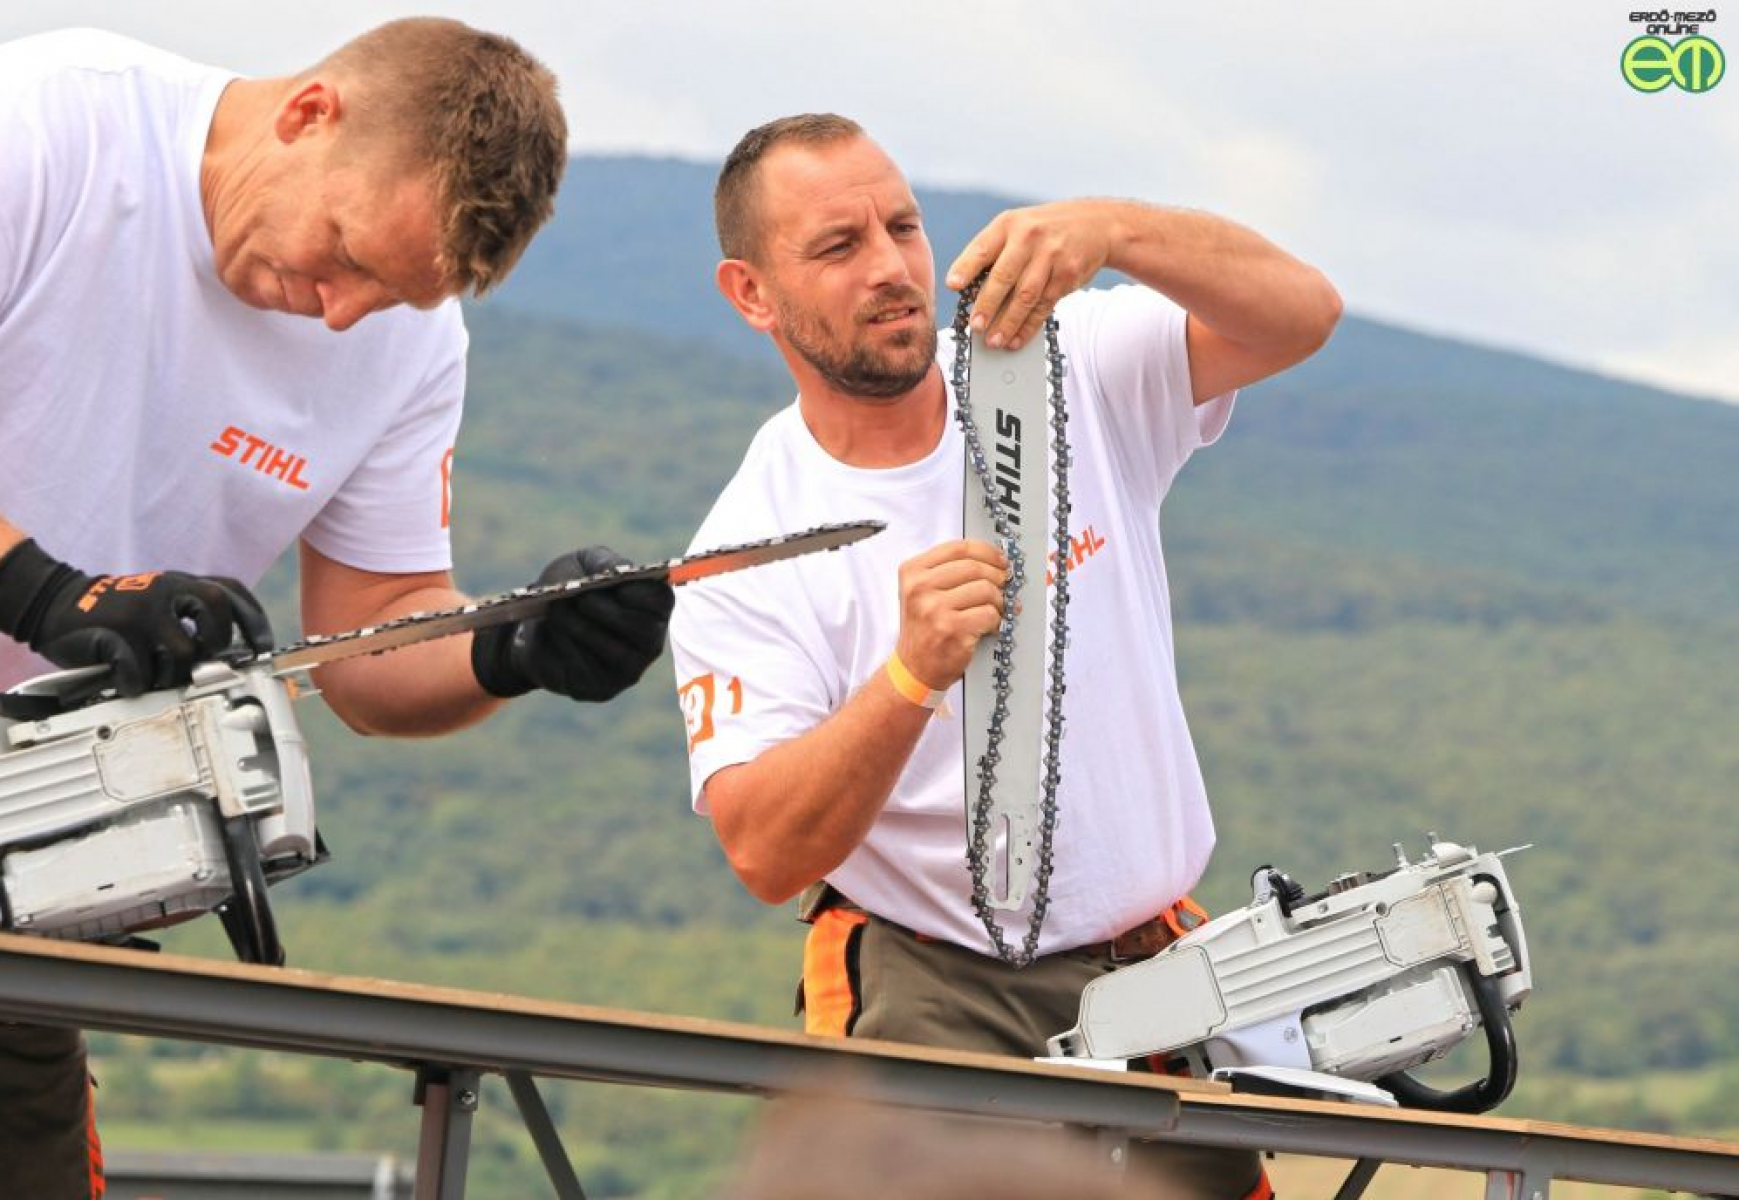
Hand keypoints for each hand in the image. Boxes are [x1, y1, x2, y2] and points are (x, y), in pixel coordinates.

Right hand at [0, 539, 273, 694]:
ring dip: (173, 674)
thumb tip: (234, 657)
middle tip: (201, 659)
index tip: (262, 646)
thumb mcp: (159, 602)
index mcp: (180, 582)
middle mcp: (164, 590)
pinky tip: (127, 679)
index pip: (230, 590)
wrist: (56, 604)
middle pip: (216, 609)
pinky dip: (136, 682)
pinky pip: (140, 670)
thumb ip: (192, 618)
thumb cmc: (117, 613)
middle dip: (217, 641)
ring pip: (183, 651)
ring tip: (154, 674)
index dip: (253, 619)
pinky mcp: (115, 633)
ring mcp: (140, 610)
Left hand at [471, 546, 674, 701]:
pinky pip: (588, 670)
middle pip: (644, 631)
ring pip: (614, 652)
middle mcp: (648, 643)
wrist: (535, 626)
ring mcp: (628, 671)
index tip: (615, 586)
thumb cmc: (568, 589)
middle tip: (581, 599)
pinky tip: (552, 633)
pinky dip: (567, 648)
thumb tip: (617, 571)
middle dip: (610, 613)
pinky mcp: (601, 689)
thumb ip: (602, 561)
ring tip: (557, 610)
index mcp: (651, 607)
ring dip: (582, 628)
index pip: (662, 601)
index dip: (641, 594)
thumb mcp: (582, 564)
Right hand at [893, 540, 1008, 691]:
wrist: (915, 667)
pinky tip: (988, 626)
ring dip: (998, 601)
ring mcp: (935, 609)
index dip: (986, 551)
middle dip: (997, 576)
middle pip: (975, 567)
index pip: (958, 548)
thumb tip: (995, 560)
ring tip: (994, 609)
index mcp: (912, 572)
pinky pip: (989, 613)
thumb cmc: (924, 628)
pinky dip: (996, 620)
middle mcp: (920, 588)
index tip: (999, 559)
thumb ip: (949, 571)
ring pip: (986, 590)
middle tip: (1003, 585)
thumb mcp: (922, 592)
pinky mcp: (952, 629)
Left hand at [945, 200, 1120, 351]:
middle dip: (987, 305)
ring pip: (1025, 296)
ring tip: (993, 340)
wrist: (1097, 224)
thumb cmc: (1045, 230)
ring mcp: (1051, 256)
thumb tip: (965, 289)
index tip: (953, 285)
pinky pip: (1044, 306)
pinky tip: (1016, 338)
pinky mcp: (1067, 276)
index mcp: (1009, 224)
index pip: (982, 247)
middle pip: (1004, 276)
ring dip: (1008, 322)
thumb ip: (993, 251)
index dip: (966, 267)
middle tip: (975, 326)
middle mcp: (1029, 238)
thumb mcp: (1017, 226)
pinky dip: (1028, 326)